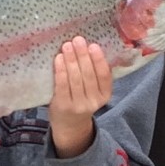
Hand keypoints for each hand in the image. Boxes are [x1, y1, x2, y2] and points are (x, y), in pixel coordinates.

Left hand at [48, 36, 111, 157]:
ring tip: (67, 45)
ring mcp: (78, 105)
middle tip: (78, 40)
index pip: (104, 76)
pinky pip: (62, 85)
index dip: (99, 60)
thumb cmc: (81, 100)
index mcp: (105, 95)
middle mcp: (93, 102)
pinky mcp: (63, 106)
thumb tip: (88, 46)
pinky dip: (61, 70)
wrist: (69, 125)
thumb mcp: (94, 91)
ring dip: (71, 60)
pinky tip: (59, 58)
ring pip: (75, 79)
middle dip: (82, 55)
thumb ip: (94, 75)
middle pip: (88, 75)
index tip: (93, 45)